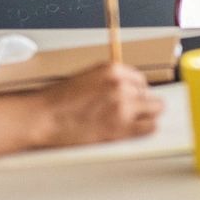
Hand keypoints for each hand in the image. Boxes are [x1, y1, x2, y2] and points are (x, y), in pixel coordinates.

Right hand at [30, 63, 162, 147]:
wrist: (43, 118)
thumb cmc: (59, 100)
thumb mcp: (88, 77)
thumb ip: (111, 80)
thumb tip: (128, 88)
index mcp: (113, 70)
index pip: (140, 79)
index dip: (136, 90)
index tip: (133, 97)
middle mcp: (121, 85)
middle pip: (148, 94)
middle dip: (142, 103)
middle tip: (132, 111)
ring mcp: (123, 106)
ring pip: (155, 110)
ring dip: (147, 115)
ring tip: (135, 121)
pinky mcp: (121, 127)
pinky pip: (150, 127)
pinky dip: (147, 128)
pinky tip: (140, 129)